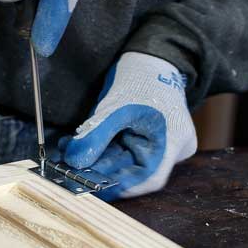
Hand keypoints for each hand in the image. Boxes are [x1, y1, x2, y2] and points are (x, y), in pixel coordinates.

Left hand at [59, 53, 197, 200]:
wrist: (151, 61)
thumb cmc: (141, 80)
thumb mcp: (116, 107)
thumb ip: (96, 135)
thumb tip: (74, 161)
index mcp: (173, 140)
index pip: (151, 178)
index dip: (123, 187)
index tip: (95, 186)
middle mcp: (172, 148)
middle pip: (135, 170)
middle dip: (103, 169)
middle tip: (75, 167)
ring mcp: (162, 145)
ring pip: (127, 161)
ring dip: (99, 159)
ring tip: (73, 152)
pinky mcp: (148, 140)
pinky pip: (125, 151)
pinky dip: (104, 149)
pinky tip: (83, 145)